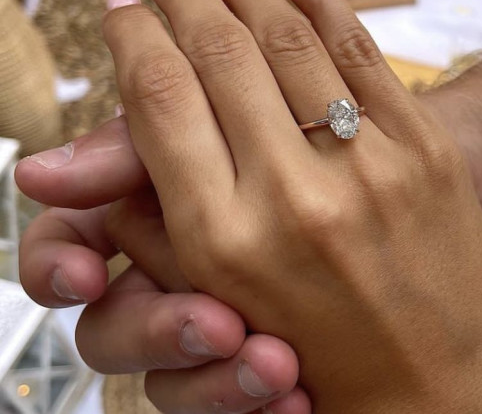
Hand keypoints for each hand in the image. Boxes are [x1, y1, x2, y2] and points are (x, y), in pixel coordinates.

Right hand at [16, 118, 310, 413]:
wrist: (390, 262)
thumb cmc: (298, 181)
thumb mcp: (230, 144)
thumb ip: (143, 150)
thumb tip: (41, 174)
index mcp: (145, 229)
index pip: (68, 249)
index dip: (57, 262)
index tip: (86, 274)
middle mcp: (166, 291)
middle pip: (110, 333)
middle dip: (155, 332)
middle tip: (217, 326)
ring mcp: (211, 341)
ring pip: (169, 388)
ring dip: (215, 385)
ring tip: (277, 366)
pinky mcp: (253, 384)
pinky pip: (235, 412)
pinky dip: (261, 407)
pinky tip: (298, 399)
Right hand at [102, 0, 481, 411]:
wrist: (440, 381)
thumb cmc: (323, 351)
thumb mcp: (219, 302)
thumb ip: (147, 226)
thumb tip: (52, 169)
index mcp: (223, 241)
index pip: (160, 99)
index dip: (134, 38)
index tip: (124, 8)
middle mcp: (293, 199)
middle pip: (218, 52)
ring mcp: (369, 168)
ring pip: (286, 36)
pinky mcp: (426, 152)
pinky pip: (359, 50)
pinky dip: (317, 1)